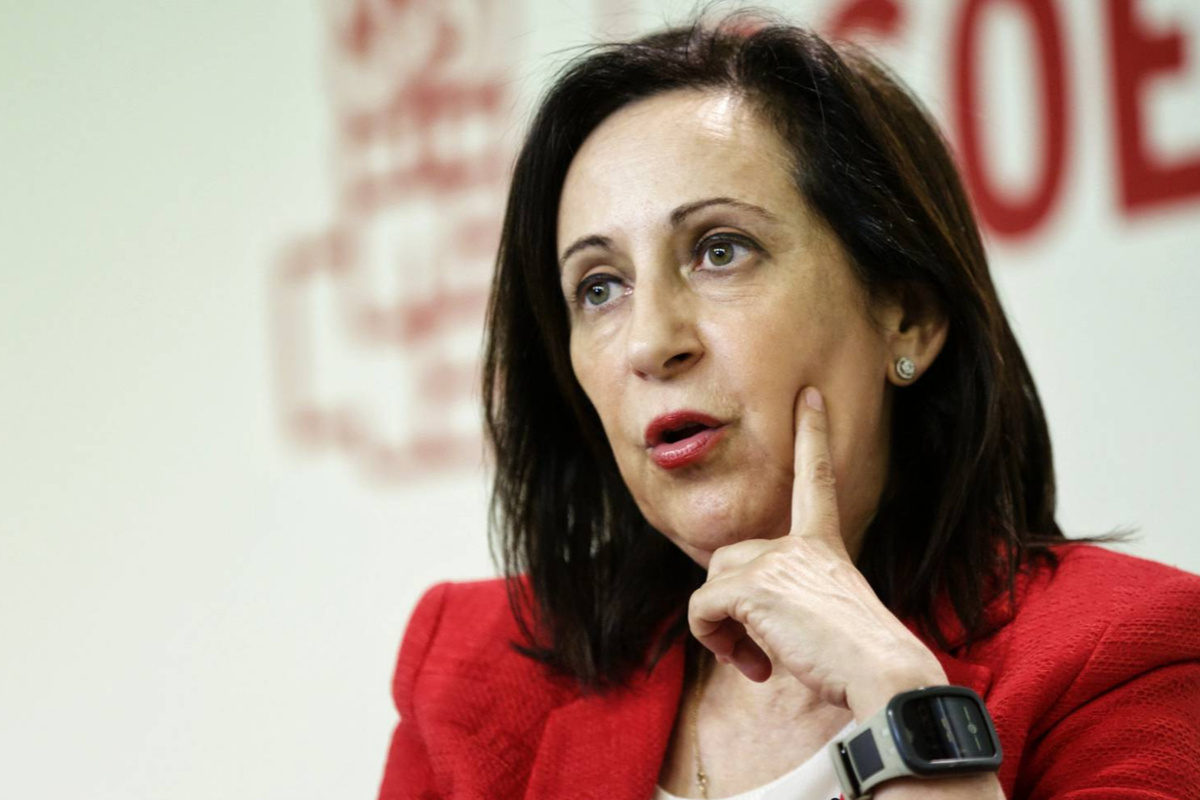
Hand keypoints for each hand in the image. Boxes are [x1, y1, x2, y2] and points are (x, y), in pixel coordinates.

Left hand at [687, 386, 945, 716]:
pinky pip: (701, 608)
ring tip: (759, 663)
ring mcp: (775, 560)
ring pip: (712, 585)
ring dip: (722, 630)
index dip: (812, 434)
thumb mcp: (832, 616)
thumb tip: (744, 613)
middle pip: (728, 558)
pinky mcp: (753, 585)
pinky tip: (754, 669)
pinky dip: (713, 640)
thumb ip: (794, 599)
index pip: (815, 479)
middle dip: (729, 605)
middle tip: (760, 652)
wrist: (884, 676)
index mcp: (825, 545)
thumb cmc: (865, 662)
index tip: (808, 395)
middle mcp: (800, 544)